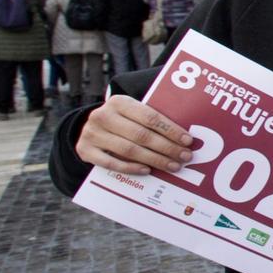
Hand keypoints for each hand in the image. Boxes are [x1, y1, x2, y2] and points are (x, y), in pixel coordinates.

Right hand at [75, 94, 194, 175]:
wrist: (87, 129)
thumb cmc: (121, 122)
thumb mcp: (131, 114)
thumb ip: (151, 121)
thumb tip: (183, 137)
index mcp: (118, 102)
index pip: (150, 117)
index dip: (170, 130)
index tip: (188, 141)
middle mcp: (103, 116)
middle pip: (141, 135)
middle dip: (167, 147)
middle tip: (185, 157)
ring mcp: (92, 134)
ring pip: (129, 150)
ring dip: (155, 160)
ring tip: (173, 166)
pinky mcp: (84, 150)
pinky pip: (111, 163)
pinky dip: (131, 168)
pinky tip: (148, 171)